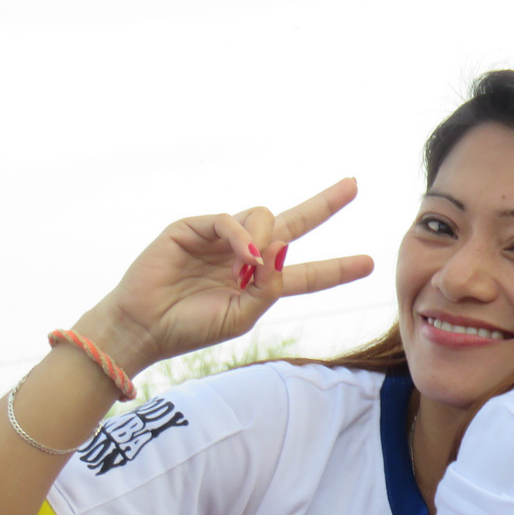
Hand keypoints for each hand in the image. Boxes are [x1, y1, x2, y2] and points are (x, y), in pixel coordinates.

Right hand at [81, 178, 374, 373]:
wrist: (144, 328)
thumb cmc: (191, 327)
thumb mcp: (242, 316)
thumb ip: (269, 288)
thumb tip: (282, 251)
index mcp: (261, 282)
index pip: (307, 272)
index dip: (336, 268)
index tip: (369, 264)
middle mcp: (246, 255)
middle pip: (294, 223)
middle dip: (325, 204)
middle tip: (354, 185)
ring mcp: (221, 239)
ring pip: (263, 216)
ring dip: (266, 239)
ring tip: (250, 267)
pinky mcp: (193, 227)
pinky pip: (229, 219)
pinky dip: (241, 235)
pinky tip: (245, 256)